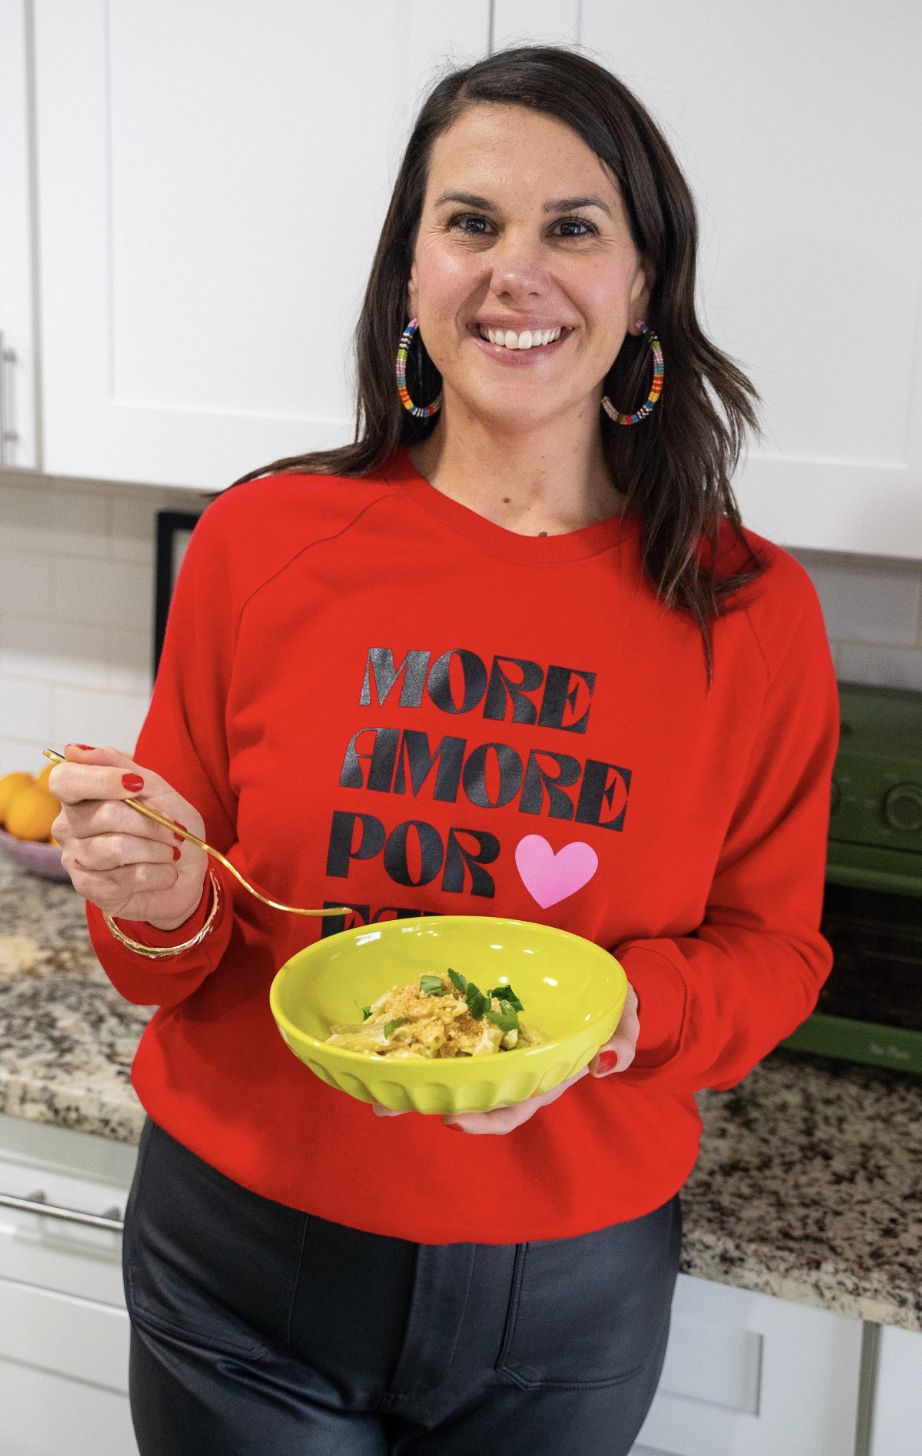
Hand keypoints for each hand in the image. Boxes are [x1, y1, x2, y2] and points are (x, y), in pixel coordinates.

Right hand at [50, 744, 207, 930]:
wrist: (186, 874)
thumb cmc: (169, 828)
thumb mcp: (156, 790)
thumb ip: (120, 766)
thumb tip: (74, 749)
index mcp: (80, 794)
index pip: (65, 779)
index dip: (101, 780)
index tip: (137, 784)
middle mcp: (69, 824)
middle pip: (105, 815)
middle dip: (151, 822)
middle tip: (175, 832)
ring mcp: (75, 858)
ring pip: (117, 848)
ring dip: (158, 850)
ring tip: (171, 853)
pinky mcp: (88, 888)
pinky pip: (125, 878)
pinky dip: (157, 874)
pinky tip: (164, 873)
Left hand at [373, 983, 639, 1135]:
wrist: (595, 985)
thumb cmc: (607, 1009)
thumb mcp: (624, 1021)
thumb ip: (621, 1041)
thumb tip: (606, 1063)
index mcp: (543, 1075)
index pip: (512, 1107)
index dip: (485, 1118)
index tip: (455, 1119)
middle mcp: (511, 1067)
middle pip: (466, 1094)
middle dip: (426, 1102)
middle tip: (385, 1107)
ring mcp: (491, 1045)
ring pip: (447, 1069)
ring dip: (411, 1079)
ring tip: (369, 1086)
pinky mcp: (476, 1019)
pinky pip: (445, 1034)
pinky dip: (418, 1042)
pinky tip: (387, 1044)